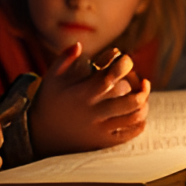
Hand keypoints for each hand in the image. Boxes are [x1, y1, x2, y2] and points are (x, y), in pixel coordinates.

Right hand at [28, 43, 149, 156]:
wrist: (41, 134)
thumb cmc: (49, 101)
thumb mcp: (52, 77)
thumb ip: (65, 58)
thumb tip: (80, 44)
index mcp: (83, 94)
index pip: (111, 77)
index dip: (123, 65)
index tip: (126, 59)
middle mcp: (94, 112)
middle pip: (129, 100)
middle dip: (141, 87)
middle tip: (141, 79)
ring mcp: (99, 129)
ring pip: (133, 117)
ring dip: (143, 104)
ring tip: (144, 94)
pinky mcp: (102, 142)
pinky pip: (128, 134)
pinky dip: (139, 123)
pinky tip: (139, 113)